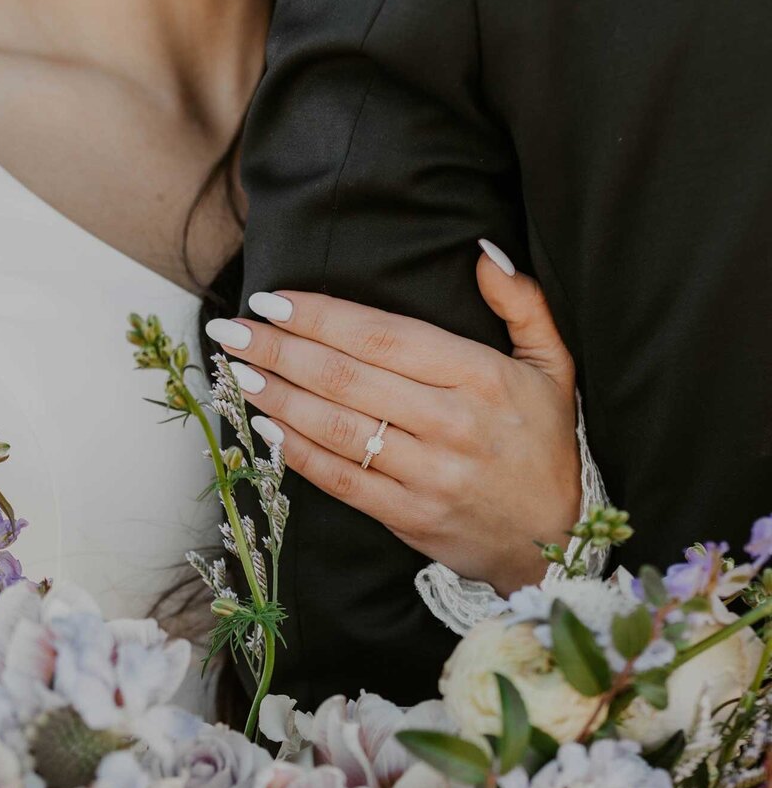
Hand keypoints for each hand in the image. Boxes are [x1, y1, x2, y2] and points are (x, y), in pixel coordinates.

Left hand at [204, 245, 580, 595]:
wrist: (554, 537)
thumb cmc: (545, 443)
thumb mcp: (554, 365)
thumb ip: (523, 303)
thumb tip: (482, 250)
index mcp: (482, 376)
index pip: (383, 336)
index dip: (321, 316)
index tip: (273, 300)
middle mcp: (452, 423)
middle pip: (347, 377)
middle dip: (279, 349)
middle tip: (231, 329)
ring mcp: (429, 474)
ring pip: (337, 427)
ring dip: (278, 396)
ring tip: (238, 369)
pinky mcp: (410, 516)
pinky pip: (342, 479)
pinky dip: (298, 453)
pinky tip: (266, 425)